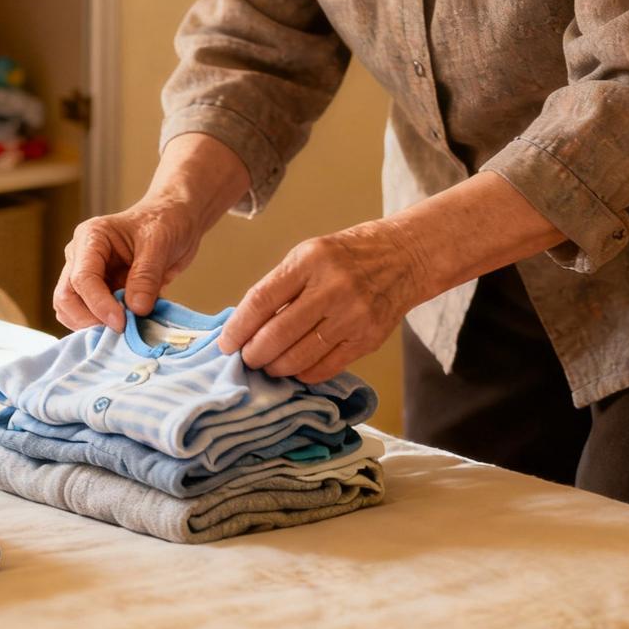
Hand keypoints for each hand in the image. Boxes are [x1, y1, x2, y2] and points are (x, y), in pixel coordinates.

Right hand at [54, 198, 202, 332]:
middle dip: (88, 319)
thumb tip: (136, 309)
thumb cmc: (165, 222)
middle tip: (120, 331)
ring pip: (72, 310)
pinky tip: (129, 326)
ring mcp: (89, 275)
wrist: (176, 221)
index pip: (82, 278)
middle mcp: (82, 257)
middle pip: (66, 297)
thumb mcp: (159, 243)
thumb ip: (146, 276)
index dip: (99, 305)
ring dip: (94, 325)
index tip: (121, 322)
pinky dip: (105, 326)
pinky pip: (91, 316)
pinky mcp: (101, 292)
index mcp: (91, 237)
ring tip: (125, 328)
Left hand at [219, 222, 424, 381]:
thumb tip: (246, 326)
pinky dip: (304, 373)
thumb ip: (280, 286)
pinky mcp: (368, 339)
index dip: (238, 327)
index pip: (261, 300)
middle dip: (254, 353)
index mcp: (309, 261)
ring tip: (268, 365)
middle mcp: (331, 288)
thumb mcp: (308, 255)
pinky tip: (296, 368)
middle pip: (277, 334)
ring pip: (299, 357)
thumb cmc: (345, 256)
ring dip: (276, 367)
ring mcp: (352, 316)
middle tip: (247, 359)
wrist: (402, 258)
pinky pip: (325, 367)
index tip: (226, 343)